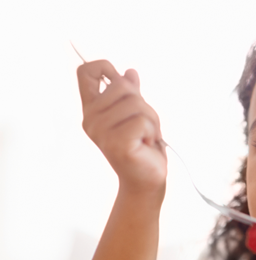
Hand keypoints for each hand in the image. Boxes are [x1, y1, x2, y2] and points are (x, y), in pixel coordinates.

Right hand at [77, 60, 165, 195]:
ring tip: (146, 137)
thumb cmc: (141, 148)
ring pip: (136, 104)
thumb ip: (131, 95)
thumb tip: (130, 73)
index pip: (86, 73)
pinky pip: (143, 122)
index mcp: (93, 109)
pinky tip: (146, 145)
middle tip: (145, 126)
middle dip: (143, 104)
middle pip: (122, 86)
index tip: (120, 78)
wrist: (146, 180)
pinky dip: (153, 132)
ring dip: (151, 120)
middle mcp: (92, 119)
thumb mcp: (136, 116)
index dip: (104, 67)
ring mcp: (102, 132)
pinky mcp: (117, 144)